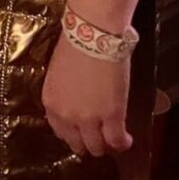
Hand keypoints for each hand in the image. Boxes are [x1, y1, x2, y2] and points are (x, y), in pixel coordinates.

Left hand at [41, 33, 132, 157]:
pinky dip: (123, 143)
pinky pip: (116, 140)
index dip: (73, 135)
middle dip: (88, 143)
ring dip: (106, 145)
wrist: (93, 33)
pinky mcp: (112, 116)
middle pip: (77, 144)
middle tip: (99, 138)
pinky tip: (127, 140)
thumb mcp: (59, 74)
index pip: (60, 131)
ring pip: (97, 147)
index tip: (81, 133)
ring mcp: (89, 119)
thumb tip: (77, 100)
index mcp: (51, 103)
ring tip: (114, 141)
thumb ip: (64, 94)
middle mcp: (66, 116)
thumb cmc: (77, 43)